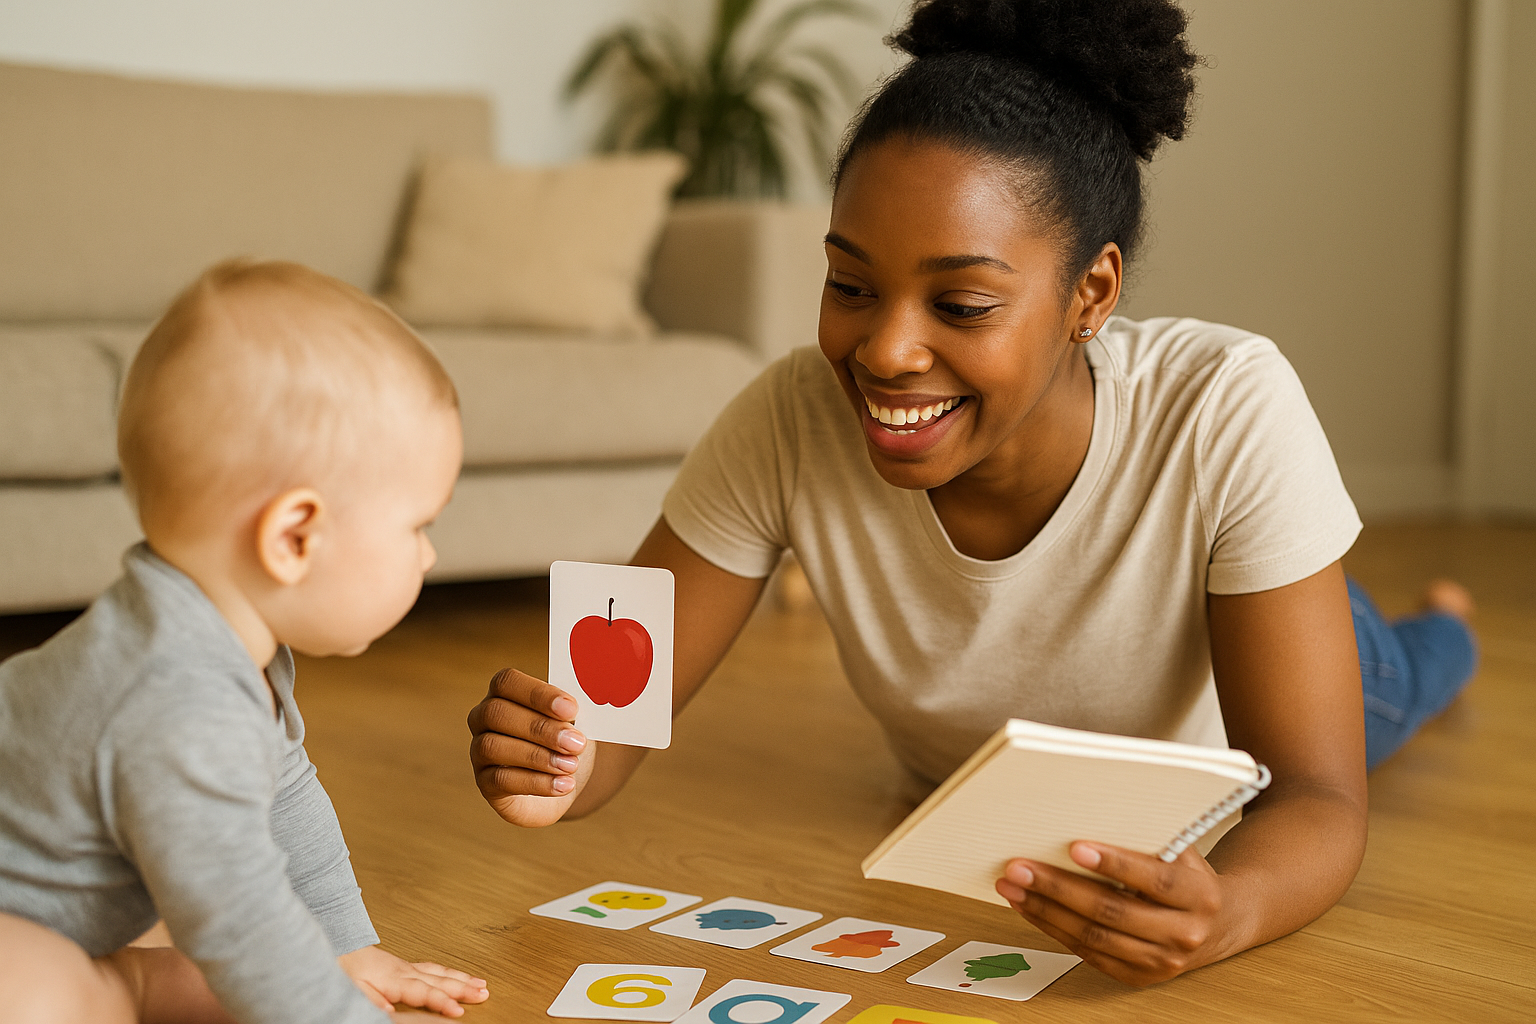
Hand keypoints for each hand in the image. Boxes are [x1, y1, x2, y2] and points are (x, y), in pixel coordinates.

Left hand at [339, 945, 488, 1017]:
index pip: (426, 992)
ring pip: (441, 972)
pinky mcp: (406, 966)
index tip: (459, 1010)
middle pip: (441, 980)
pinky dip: (451, 972)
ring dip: (463, 978)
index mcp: (396, 979)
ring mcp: (409, 967)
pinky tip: (459, 975)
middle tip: (484, 993)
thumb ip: (374, 1000)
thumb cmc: (346, 968)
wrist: (342, 946)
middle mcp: (406, 971)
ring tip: (481, 984)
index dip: (444, 1002)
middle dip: (464, 988)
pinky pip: (435, 968)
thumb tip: (390, 1011)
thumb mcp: (354, 989)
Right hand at [467, 668, 593, 826]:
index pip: (507, 682)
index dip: (538, 694)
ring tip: (571, 766)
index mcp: (504, 692)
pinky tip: (563, 785)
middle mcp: (483, 717)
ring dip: (538, 756)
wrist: (565, 780)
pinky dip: (536, 782)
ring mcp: (479, 750)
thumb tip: (600, 692)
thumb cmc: (567, 740)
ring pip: (495, 746)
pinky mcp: (485, 782)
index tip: (572, 709)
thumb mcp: (574, 720)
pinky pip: (500, 780)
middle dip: (541, 728)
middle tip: (576, 743)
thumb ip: (576, 708)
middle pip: (498, 714)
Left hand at [996, 841, 1235, 985]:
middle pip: (1113, 911)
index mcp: (1199, 895)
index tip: (1075, 847)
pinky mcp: (1138, 976)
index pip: (1154, 879)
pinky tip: (1030, 907)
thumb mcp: (1182, 850)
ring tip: (1013, 886)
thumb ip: (1146, 836)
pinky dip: (1053, 928)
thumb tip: (1086, 810)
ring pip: (1094, 936)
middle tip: (1021, 866)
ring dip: (1046, 911)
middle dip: (1060, 887)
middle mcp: (1183, 933)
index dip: (1114, 864)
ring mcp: (1161, 961)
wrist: (1219, 923)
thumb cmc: (1189, 876)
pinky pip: (1088, 952)